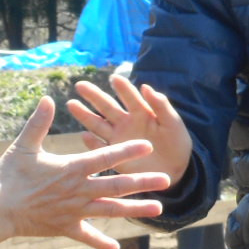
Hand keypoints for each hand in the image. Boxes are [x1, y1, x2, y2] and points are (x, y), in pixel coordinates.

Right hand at [0, 97, 169, 248]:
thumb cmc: (8, 177)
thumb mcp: (23, 146)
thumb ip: (38, 122)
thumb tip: (47, 98)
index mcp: (71, 168)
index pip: (106, 157)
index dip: (128, 150)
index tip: (148, 147)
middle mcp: (79, 191)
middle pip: (117, 185)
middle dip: (144, 182)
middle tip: (167, 179)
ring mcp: (74, 211)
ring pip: (111, 210)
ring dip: (136, 209)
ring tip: (158, 209)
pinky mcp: (66, 228)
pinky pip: (87, 236)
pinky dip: (101, 242)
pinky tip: (117, 248)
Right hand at [66, 74, 191, 184]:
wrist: (176, 169)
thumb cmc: (177, 143)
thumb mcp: (173, 123)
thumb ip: (161, 106)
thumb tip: (146, 86)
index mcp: (142, 112)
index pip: (130, 97)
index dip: (123, 88)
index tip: (114, 78)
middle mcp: (126, 122)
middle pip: (107, 107)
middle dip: (94, 96)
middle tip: (80, 85)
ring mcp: (119, 139)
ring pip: (98, 124)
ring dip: (85, 115)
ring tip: (72, 104)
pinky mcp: (116, 156)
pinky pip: (101, 148)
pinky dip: (93, 144)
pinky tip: (84, 136)